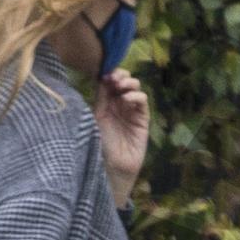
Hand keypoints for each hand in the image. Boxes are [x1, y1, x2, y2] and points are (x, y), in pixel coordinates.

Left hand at [93, 68, 149, 197]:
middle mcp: (119, 104)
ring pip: (135, 87)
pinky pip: (142, 101)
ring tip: (120, 86)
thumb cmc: (101, 143)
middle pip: (124, 81)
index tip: (105, 74)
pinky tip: (126, 100)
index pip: (110, 81)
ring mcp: (132, 110)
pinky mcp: (143, 118)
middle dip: (120, 75)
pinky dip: (135, 96)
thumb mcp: (97, 117)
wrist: (112, 165)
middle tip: (114, 79)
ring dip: (129, 82)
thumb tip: (103, 76)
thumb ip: (101, 97)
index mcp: (106, 102)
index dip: (110, 74)